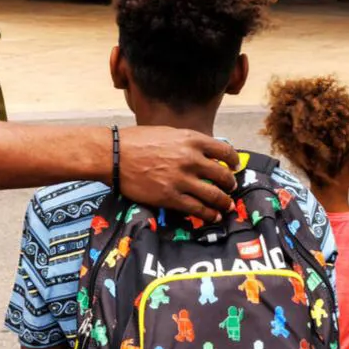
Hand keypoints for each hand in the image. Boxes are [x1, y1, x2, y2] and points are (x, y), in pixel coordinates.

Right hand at [114, 126, 237, 220]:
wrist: (114, 154)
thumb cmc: (138, 140)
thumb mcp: (168, 132)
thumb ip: (188, 142)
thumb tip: (204, 153)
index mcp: (191, 139)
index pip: (224, 150)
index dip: (233, 160)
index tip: (234, 166)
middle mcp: (190, 159)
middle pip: (222, 175)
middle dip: (230, 184)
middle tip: (231, 188)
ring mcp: (181, 179)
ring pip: (213, 194)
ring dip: (223, 202)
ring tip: (225, 206)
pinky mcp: (170, 197)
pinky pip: (197, 208)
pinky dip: (208, 214)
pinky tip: (212, 216)